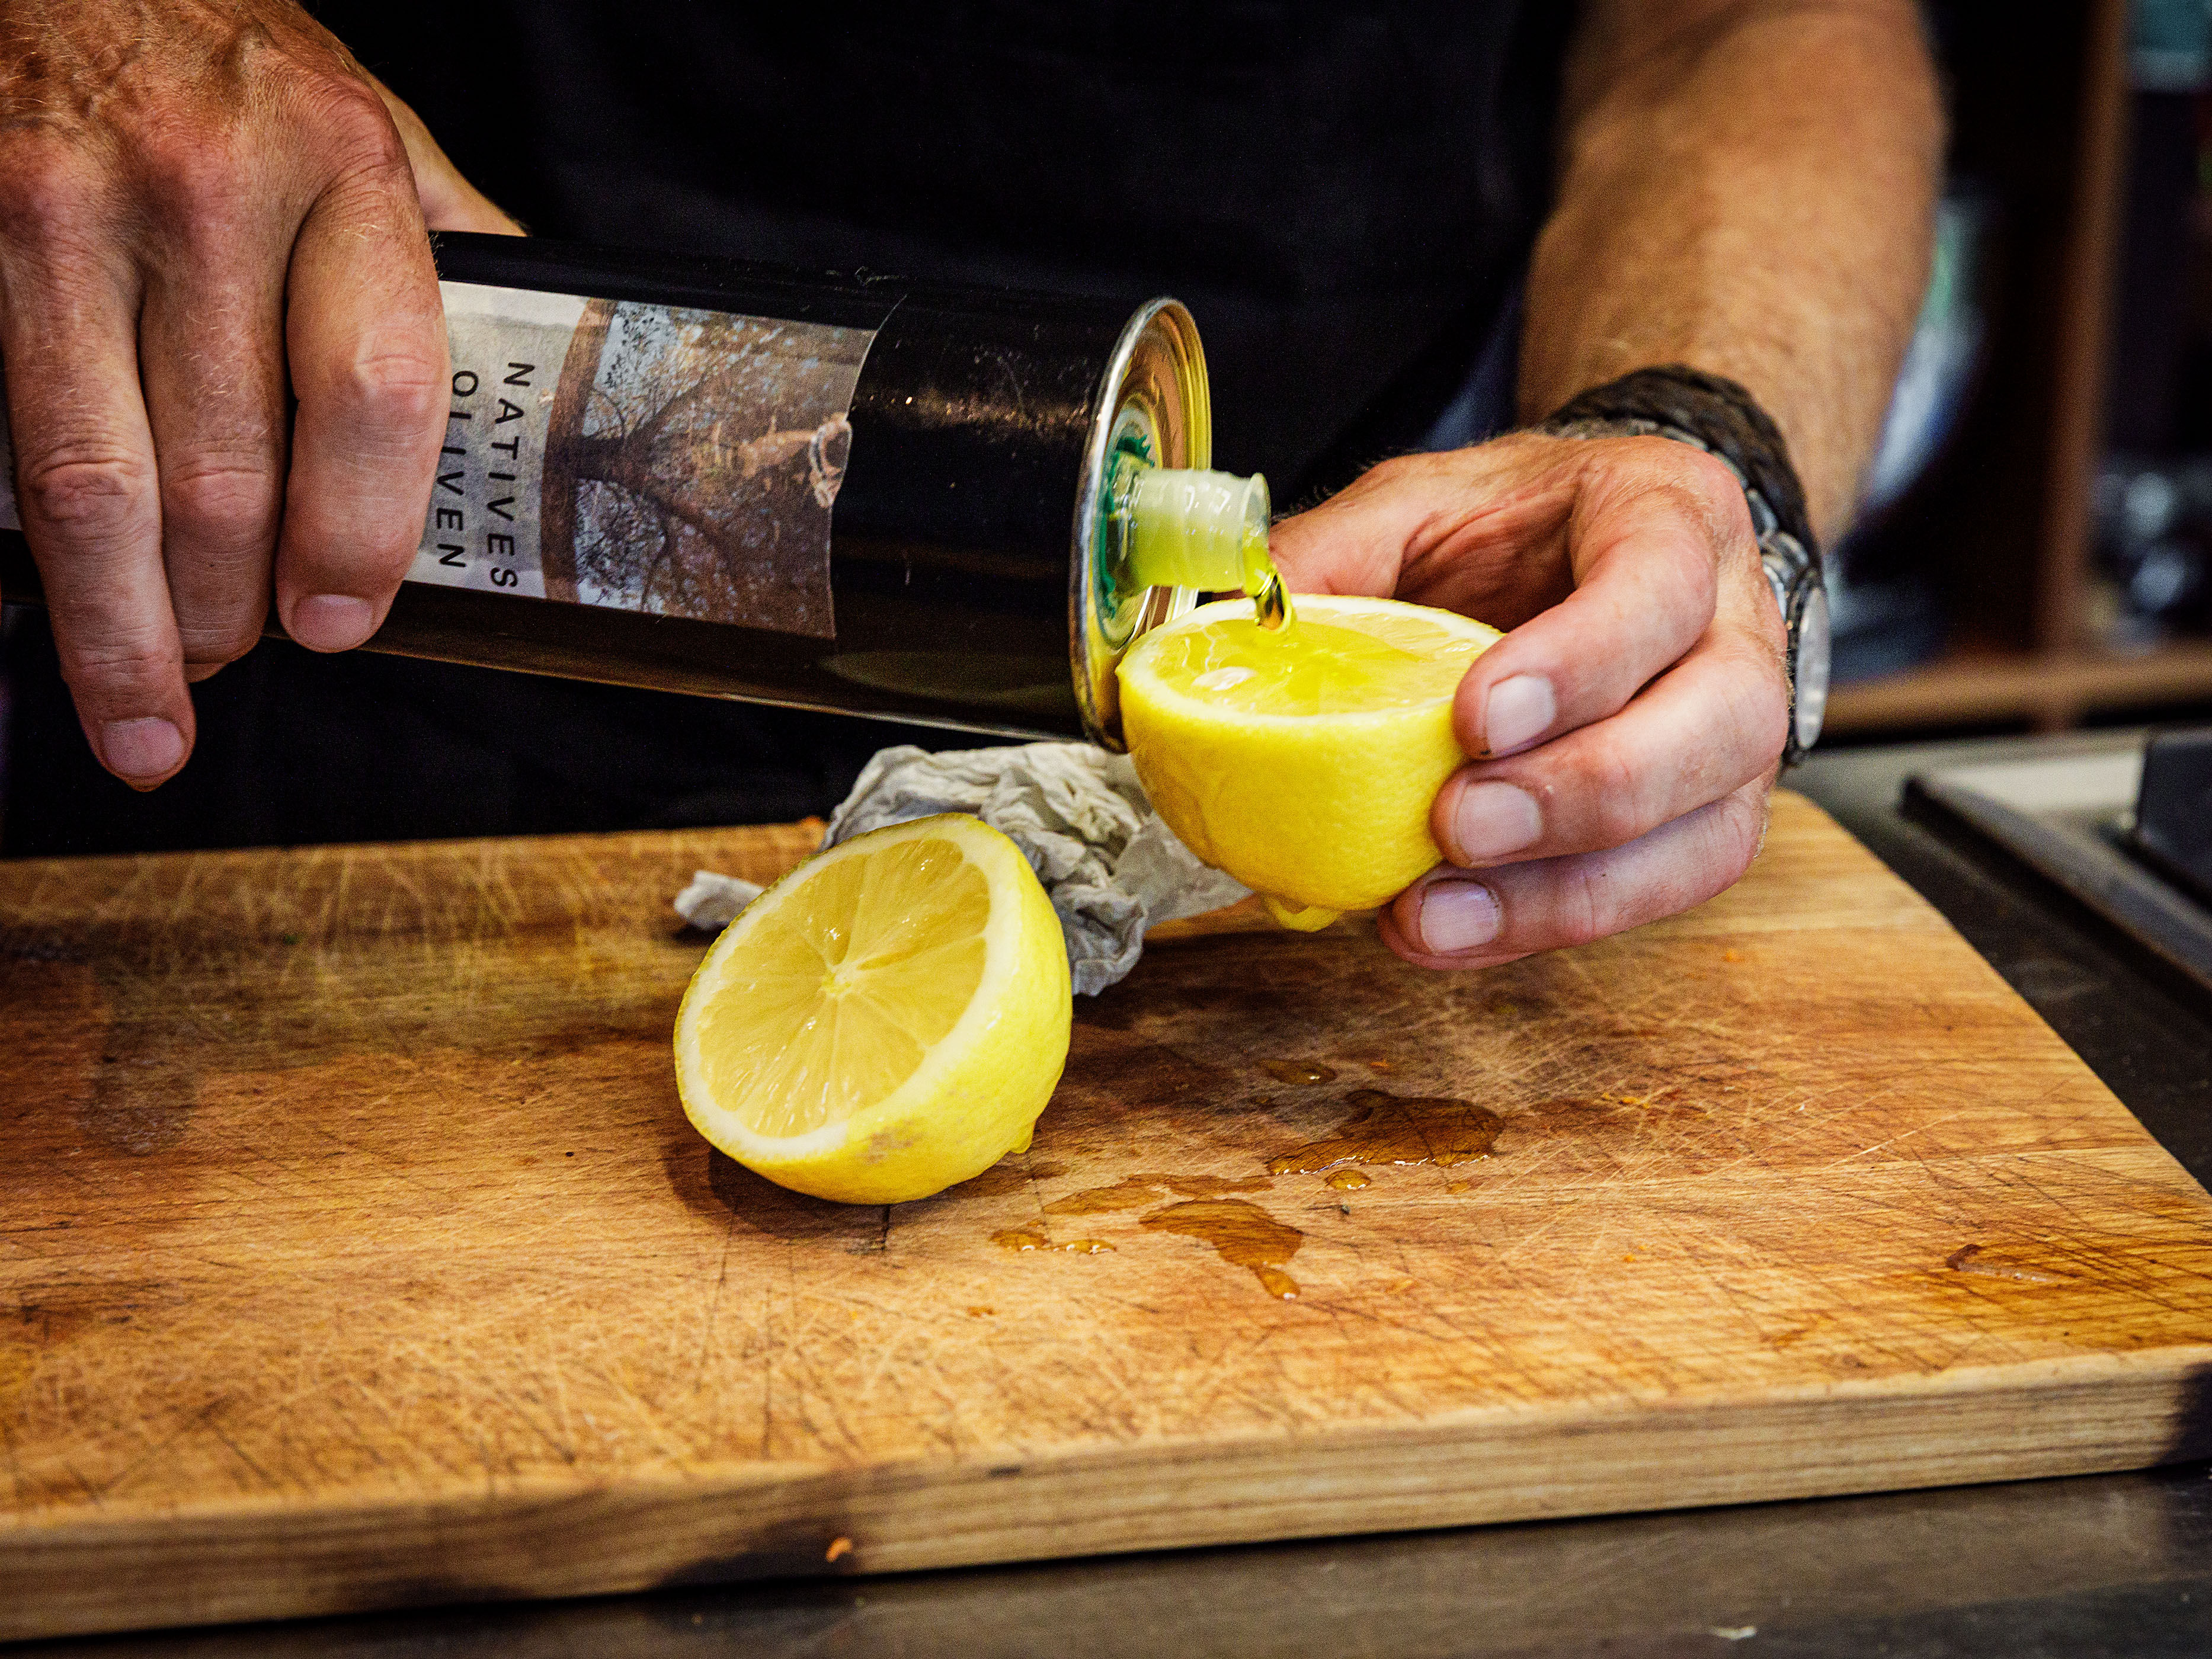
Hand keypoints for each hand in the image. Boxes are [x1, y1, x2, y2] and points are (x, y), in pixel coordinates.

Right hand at [0, 1, 518, 787]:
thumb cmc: (238, 68)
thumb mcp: (376, 134)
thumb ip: (451, 261)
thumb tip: (552, 387)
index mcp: (345, 173)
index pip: (373, 394)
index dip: (356, 535)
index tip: (339, 621)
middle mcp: (205, 192)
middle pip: (225, 472)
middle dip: (233, 612)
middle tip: (243, 661)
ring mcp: (67, 212)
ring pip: (95, 482)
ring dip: (124, 628)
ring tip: (150, 710)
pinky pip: (7, 437)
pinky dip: (39, 554)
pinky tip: (70, 612)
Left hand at [1268, 432, 1789, 969]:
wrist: (1587, 551)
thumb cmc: (1512, 529)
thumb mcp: (1420, 501)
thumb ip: (1334, 552)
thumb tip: (1230, 631)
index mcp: (1671, 514)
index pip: (1660, 584)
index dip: (1578, 661)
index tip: (1473, 720)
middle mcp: (1737, 626)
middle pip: (1721, 722)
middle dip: (1583, 791)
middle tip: (1458, 825)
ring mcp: (1737, 736)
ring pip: (1705, 833)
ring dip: (1565, 889)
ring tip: (1434, 913)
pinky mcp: (1706, 819)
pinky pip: (1659, 891)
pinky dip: (1549, 924)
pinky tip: (1450, 931)